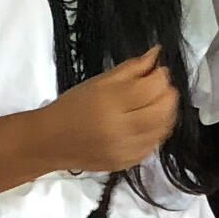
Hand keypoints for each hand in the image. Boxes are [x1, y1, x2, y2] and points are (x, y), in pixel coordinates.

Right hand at [42, 46, 177, 172]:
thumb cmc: (72, 107)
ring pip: (162, 129)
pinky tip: (145, 124)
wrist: (51, 141)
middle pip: (162, 109)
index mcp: (110, 103)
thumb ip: (130, 68)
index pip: (152, 87)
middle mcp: (120, 129)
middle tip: (160, 87)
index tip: (158, 71)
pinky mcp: (126, 163)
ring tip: (154, 104)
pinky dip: (155, 132)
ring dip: (165, 114)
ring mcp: (125, 149)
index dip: (161, 76)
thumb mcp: (98, 82)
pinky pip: (153, 146)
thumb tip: (155, 54)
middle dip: (168, 95)